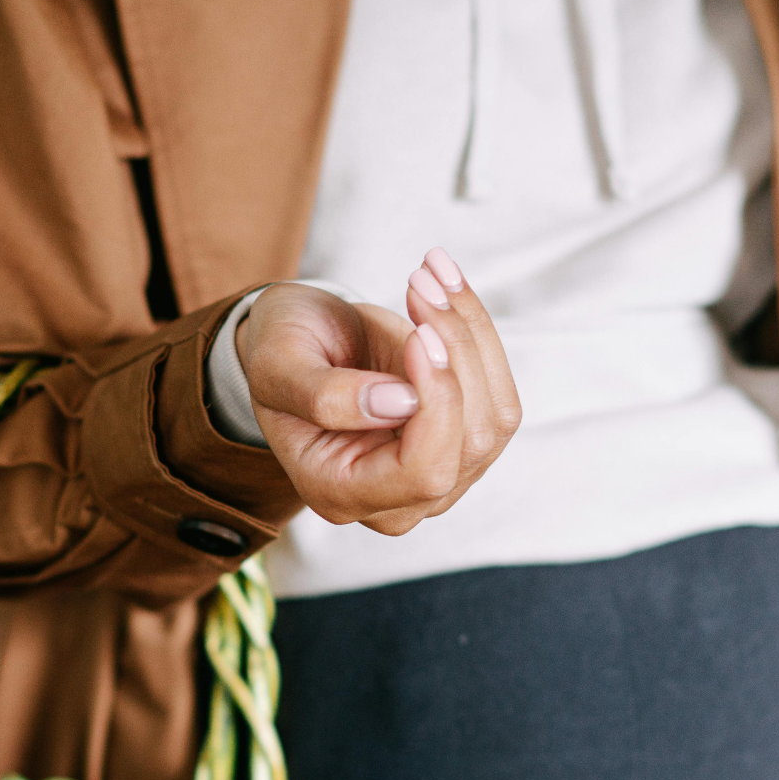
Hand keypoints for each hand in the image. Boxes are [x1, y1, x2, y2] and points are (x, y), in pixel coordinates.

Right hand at [236, 249, 520, 536]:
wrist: (301, 343)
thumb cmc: (280, 352)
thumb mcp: (278, 365)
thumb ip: (323, 395)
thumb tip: (402, 403)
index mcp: (338, 493)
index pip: (421, 471)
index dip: (436, 401)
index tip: (420, 332)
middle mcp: (394, 503)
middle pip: (468, 444)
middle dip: (456, 354)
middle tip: (419, 281)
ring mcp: (435, 481)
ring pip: (494, 420)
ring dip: (470, 336)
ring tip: (428, 276)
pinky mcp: (463, 446)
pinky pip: (500, 399)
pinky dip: (481, 336)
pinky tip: (447, 292)